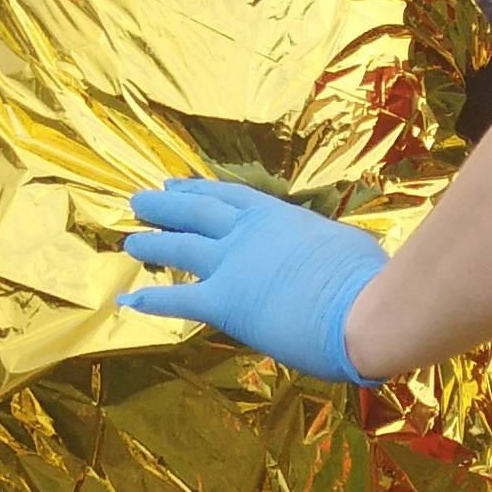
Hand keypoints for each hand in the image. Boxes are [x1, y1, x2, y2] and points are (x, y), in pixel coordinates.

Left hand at [119, 178, 385, 384]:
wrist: (361, 307)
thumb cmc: (364, 276)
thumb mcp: (342, 243)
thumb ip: (319, 244)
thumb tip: (325, 250)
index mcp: (277, 216)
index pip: (230, 197)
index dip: (199, 190)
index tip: (177, 184)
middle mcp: (247, 234)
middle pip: (196, 214)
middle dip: (166, 206)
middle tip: (141, 200)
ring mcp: (232, 266)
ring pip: (180, 249)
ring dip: (152, 244)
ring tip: (130, 241)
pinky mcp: (224, 303)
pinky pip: (178, 300)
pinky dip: (150, 300)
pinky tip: (127, 299)